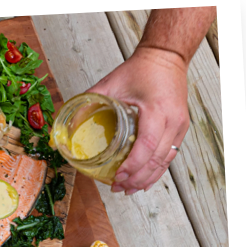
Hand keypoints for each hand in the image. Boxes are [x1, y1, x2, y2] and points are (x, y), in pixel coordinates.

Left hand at [87, 46, 189, 193]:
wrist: (166, 57)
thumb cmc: (140, 69)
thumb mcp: (110, 82)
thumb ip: (88, 101)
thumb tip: (65, 121)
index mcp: (157, 110)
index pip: (146, 146)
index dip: (132, 166)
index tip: (118, 177)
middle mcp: (172, 121)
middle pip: (156, 160)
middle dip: (136, 178)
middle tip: (118, 187)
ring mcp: (179, 126)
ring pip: (165, 162)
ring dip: (147, 179)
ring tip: (129, 189)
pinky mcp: (180, 128)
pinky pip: (170, 156)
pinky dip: (157, 171)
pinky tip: (145, 181)